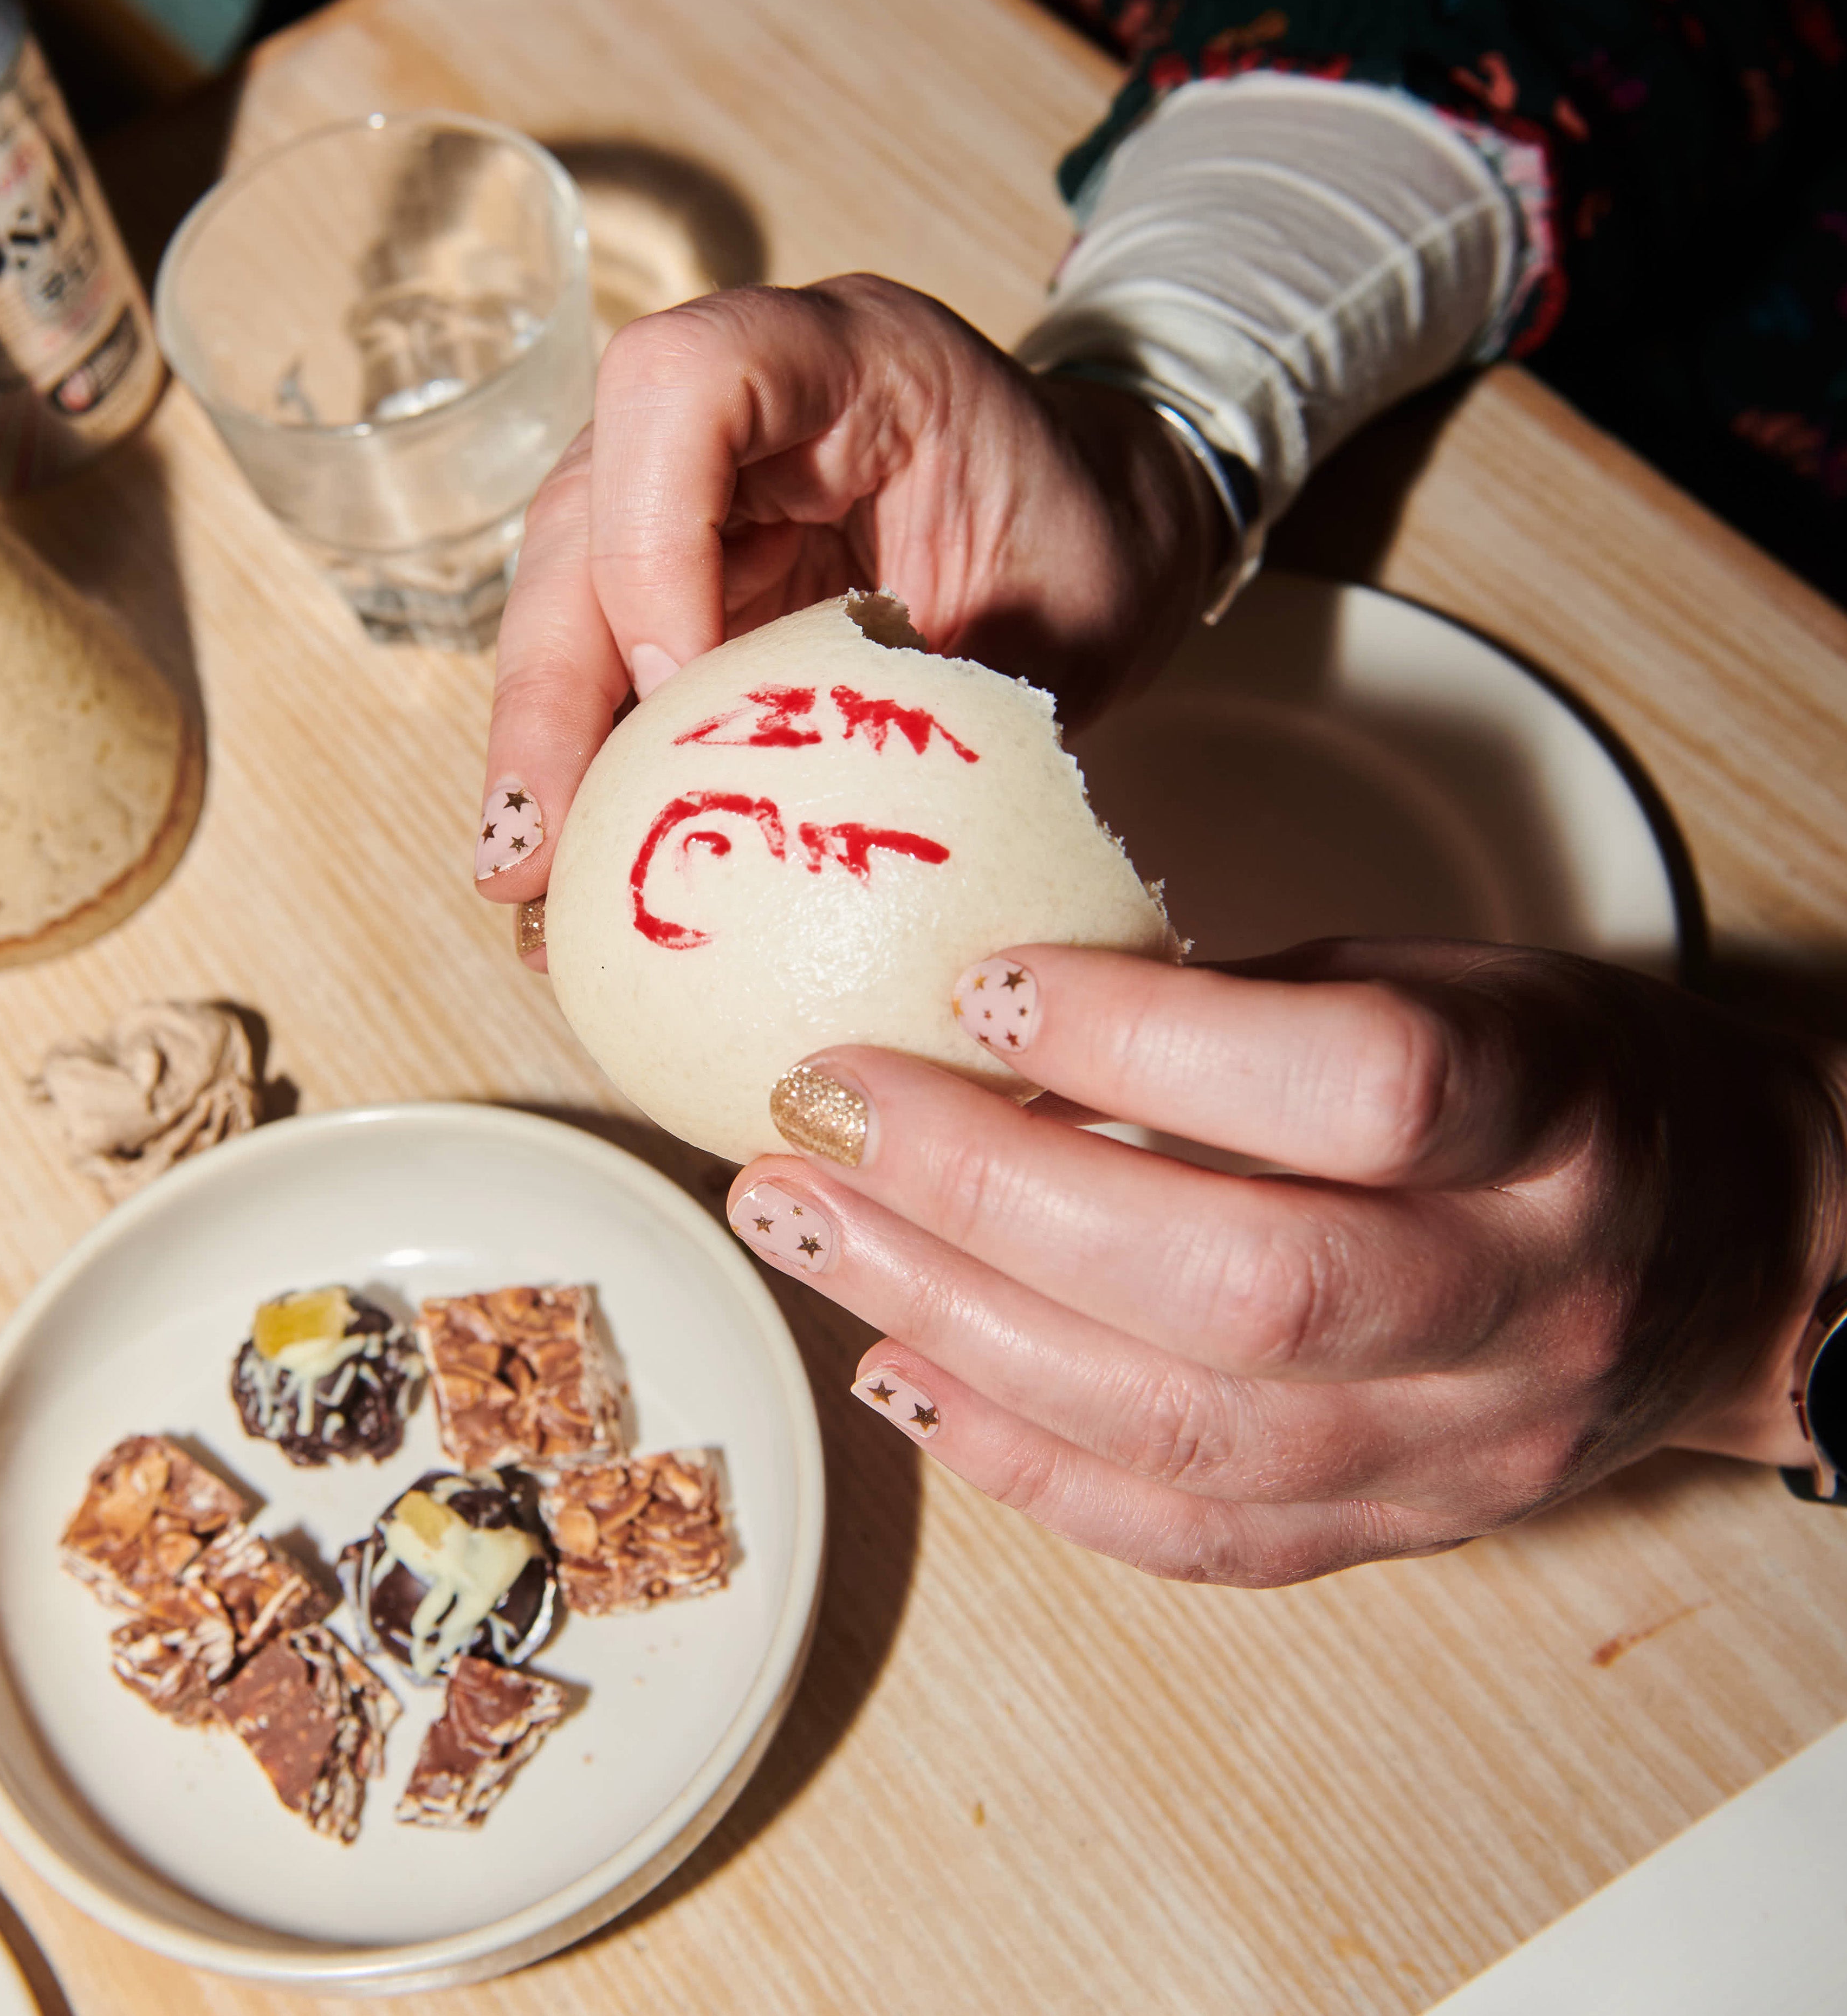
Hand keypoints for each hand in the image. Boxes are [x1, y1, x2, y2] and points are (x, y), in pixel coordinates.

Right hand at [472, 275, 1224, 928]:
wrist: (1096, 531)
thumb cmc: (1087, 557)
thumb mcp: (1055, 617)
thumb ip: (926, 696)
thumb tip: (800, 841)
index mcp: (843, 358)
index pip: (680, 385)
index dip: (651, 539)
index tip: (683, 686)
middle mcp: (730, 408)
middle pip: (579, 518)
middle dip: (547, 695)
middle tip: (532, 855)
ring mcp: (677, 484)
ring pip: (558, 596)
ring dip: (538, 745)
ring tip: (529, 886)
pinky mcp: (664, 569)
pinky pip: (590, 658)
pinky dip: (579, 762)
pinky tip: (565, 870)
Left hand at [730, 939, 1846, 1584]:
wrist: (1724, 1260)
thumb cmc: (1551, 1091)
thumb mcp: (1438, 985)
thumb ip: (1239, 1013)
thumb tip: (991, 1020)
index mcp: (1551, 1123)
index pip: (1359, 1088)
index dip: (1150, 1040)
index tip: (986, 985)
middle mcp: (1519, 1303)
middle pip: (1239, 1283)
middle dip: (985, 1195)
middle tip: (815, 1114)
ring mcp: (1460, 1447)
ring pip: (1183, 1429)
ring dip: (950, 1320)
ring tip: (798, 1223)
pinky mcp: (1397, 1533)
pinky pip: (1188, 1537)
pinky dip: (1019, 1461)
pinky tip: (895, 1368)